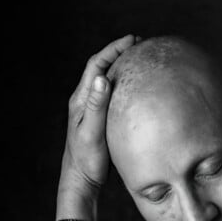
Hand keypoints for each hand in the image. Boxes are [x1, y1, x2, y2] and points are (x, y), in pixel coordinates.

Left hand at [58, 33, 140, 202]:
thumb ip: (96, 106)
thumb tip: (103, 78)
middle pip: (101, 69)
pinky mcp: (99, 120)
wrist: (81, 181)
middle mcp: (85, 101)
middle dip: (119, 54)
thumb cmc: (87, 160)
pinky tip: (137, 89)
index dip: (113, 49)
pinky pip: (113, 96)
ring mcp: (91, 111)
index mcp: (81, 100)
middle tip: (140, 45)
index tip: (132, 40)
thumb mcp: (92, 132)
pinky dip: (124, 86)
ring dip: (122, 68)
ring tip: (140, 61)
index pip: (96, 65)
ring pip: (107, 82)